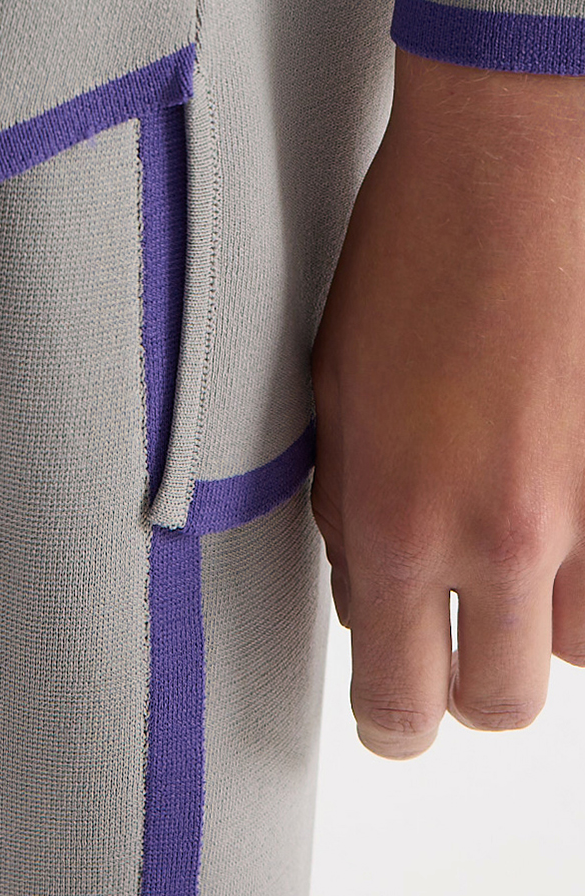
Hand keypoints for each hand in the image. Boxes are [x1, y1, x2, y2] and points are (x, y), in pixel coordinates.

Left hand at [309, 44, 584, 758]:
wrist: (510, 172)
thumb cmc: (411, 256)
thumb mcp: (334, 394)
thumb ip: (350, 512)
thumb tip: (363, 588)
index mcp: (404, 519)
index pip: (399, 701)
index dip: (388, 724)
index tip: (386, 714)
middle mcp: (506, 534)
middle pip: (502, 703)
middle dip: (464, 686)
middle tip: (441, 639)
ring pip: (573, 646)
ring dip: (533, 622)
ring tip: (498, 555)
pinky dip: (580, 565)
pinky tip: (545, 499)